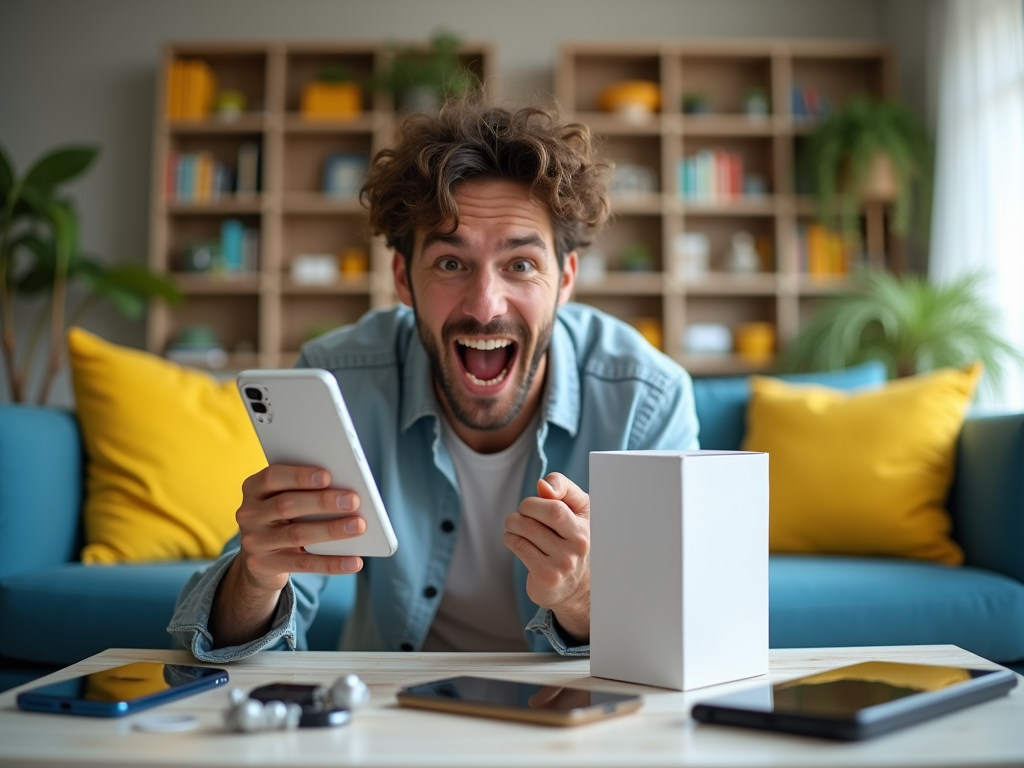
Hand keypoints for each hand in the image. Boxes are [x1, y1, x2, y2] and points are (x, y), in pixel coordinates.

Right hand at [209, 465, 364, 647]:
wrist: (259, 559)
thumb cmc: (283, 518)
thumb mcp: (285, 500)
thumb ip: (305, 491)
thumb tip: (345, 491)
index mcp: (254, 488)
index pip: (273, 477)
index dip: (300, 476)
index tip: (327, 475)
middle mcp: (249, 513)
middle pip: (287, 505)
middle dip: (322, 502)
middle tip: (354, 500)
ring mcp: (254, 541)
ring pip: (297, 534)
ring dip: (331, 530)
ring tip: (359, 526)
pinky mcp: (263, 566)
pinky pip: (303, 564)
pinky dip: (332, 563)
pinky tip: (354, 561)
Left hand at [504, 472, 590, 642]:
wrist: (577, 587)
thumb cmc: (571, 539)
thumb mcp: (576, 509)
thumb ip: (563, 489)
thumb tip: (542, 485)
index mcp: (587, 523)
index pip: (558, 504)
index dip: (538, 499)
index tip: (532, 505)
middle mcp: (580, 543)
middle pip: (546, 512)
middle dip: (525, 509)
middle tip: (520, 514)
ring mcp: (565, 562)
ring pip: (528, 529)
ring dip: (513, 524)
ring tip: (514, 526)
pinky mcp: (548, 576)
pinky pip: (520, 547)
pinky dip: (510, 539)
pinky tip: (514, 540)